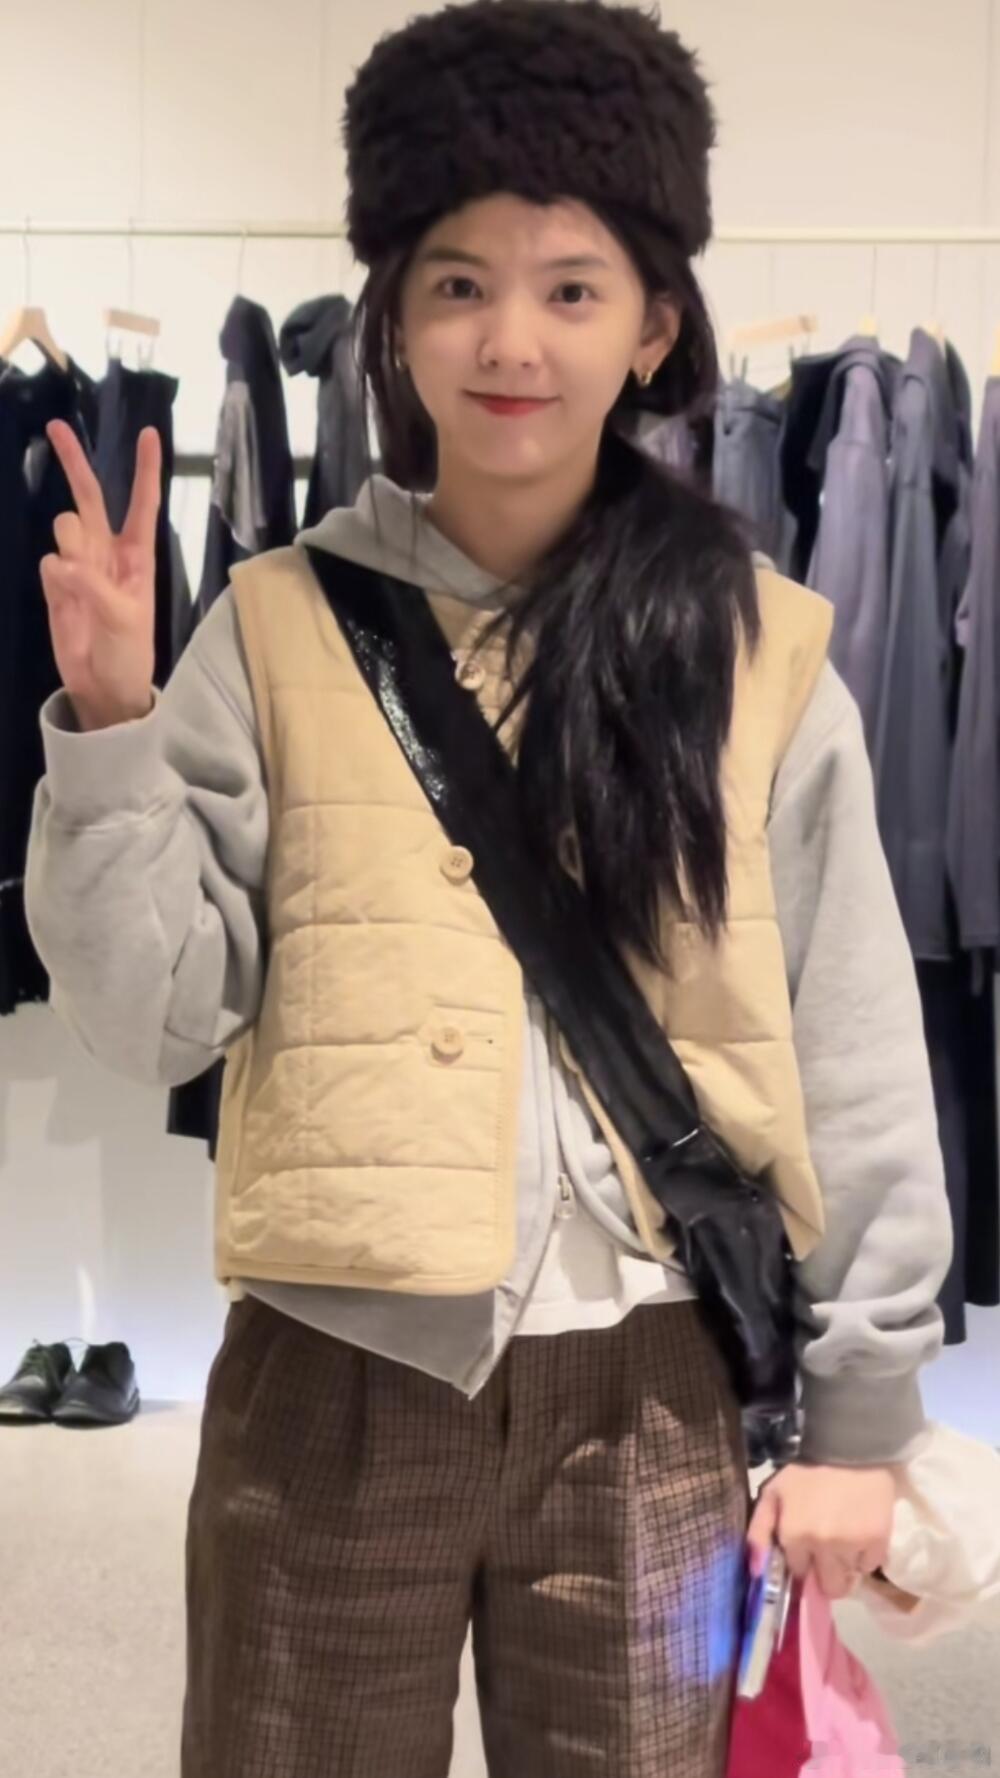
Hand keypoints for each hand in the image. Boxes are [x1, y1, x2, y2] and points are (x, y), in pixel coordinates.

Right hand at [40, 419, 160, 730]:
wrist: (103, 687)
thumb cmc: (128, 652)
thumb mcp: (122, 619)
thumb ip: (92, 585)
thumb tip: (59, 560)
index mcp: (137, 556)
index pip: (142, 504)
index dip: (146, 470)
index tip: (149, 434)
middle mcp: (108, 552)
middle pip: (89, 496)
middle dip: (74, 461)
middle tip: (56, 426)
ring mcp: (79, 565)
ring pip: (64, 528)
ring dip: (69, 547)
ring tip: (80, 586)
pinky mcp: (55, 583)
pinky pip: (47, 563)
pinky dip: (54, 579)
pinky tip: (66, 604)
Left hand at [746, 1461, 898, 1601]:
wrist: (848, 1445)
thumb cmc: (806, 1468)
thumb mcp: (773, 1493)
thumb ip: (759, 1532)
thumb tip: (756, 1571)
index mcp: (795, 1536)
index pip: (799, 1572)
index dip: (802, 1561)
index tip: (806, 1549)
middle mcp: (823, 1547)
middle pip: (829, 1587)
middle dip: (826, 1575)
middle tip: (828, 1555)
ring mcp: (853, 1546)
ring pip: (850, 1578)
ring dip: (846, 1564)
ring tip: (845, 1538)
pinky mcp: (879, 1541)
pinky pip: (871, 1565)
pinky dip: (866, 1555)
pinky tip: (860, 1533)